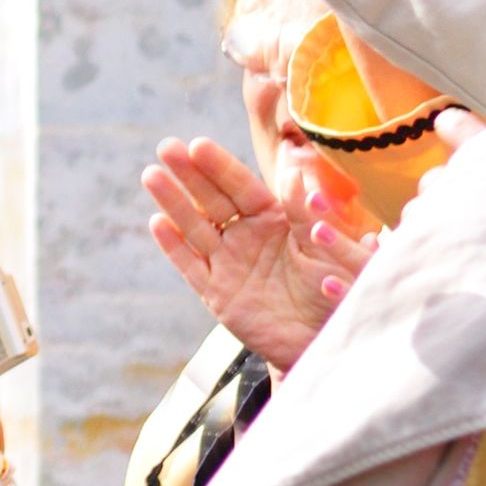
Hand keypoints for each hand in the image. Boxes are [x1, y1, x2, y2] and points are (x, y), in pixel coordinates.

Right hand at [144, 137, 346, 369]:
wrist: (324, 340)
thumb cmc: (335, 291)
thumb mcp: (325, 247)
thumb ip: (304, 211)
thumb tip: (293, 170)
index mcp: (274, 220)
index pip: (241, 187)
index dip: (220, 166)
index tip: (198, 145)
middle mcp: (246, 236)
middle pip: (212, 200)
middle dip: (189, 174)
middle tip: (166, 147)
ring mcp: (228, 263)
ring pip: (195, 227)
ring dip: (173, 201)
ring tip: (151, 175)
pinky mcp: (217, 293)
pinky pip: (191, 266)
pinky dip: (173, 245)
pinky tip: (157, 222)